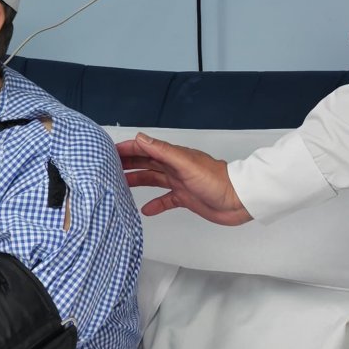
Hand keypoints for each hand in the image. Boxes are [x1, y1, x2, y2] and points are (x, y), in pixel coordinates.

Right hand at [117, 133, 250, 224]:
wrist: (239, 200)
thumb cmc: (217, 180)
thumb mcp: (186, 164)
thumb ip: (163, 151)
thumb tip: (141, 138)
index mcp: (174, 156)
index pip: (146, 148)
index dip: (128, 148)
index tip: (110, 151)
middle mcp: (175, 168)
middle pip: (146, 163)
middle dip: (128, 163)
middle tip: (108, 166)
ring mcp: (180, 183)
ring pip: (153, 179)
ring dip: (137, 181)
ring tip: (120, 185)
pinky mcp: (186, 198)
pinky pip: (166, 200)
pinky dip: (155, 204)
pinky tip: (145, 210)